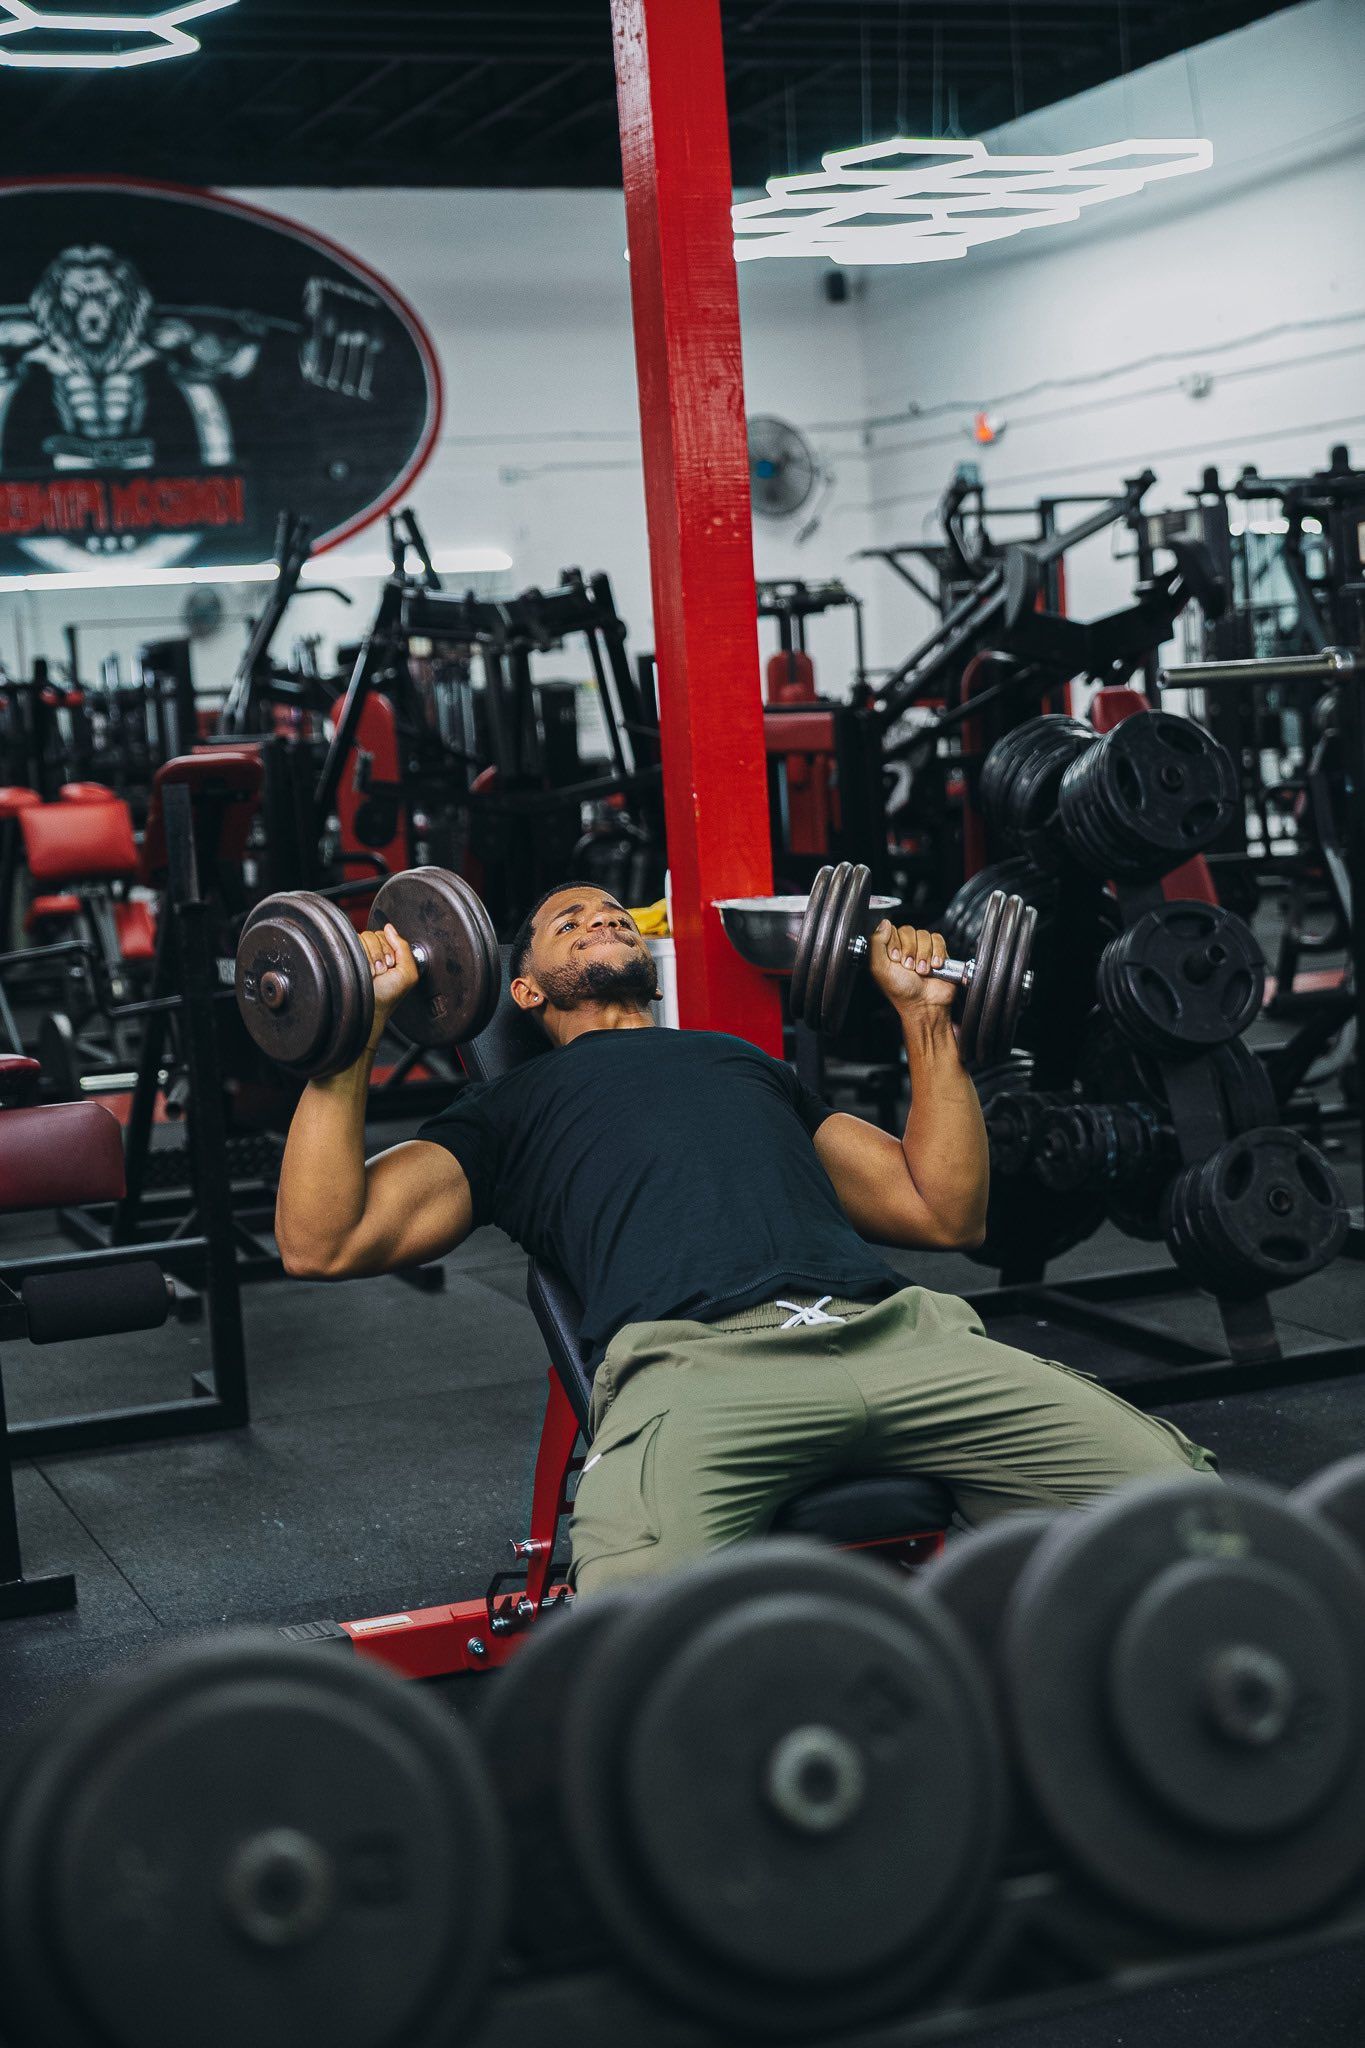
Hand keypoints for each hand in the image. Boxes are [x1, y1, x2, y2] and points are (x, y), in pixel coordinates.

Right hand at [362, 922, 419, 1051]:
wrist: (373, 1009)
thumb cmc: (389, 995)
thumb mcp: (408, 972)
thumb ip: (403, 947)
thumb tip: (390, 928)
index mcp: (387, 953)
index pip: (386, 934)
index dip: (391, 948)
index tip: (392, 964)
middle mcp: (372, 952)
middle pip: (375, 935)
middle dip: (382, 954)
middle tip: (384, 971)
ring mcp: (358, 954)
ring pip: (365, 938)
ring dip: (373, 958)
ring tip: (375, 973)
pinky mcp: (347, 957)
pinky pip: (354, 944)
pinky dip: (364, 958)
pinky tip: (367, 971)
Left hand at [869, 923, 954, 1013]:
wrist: (925, 1004)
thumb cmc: (902, 991)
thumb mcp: (880, 968)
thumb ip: (877, 943)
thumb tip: (884, 923)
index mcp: (889, 950)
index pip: (892, 930)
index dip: (895, 944)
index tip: (895, 959)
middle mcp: (905, 948)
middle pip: (909, 931)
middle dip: (910, 951)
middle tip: (909, 967)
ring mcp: (922, 949)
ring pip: (924, 935)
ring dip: (923, 955)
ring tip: (922, 971)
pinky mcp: (938, 952)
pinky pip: (938, 940)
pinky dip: (937, 953)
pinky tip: (934, 966)